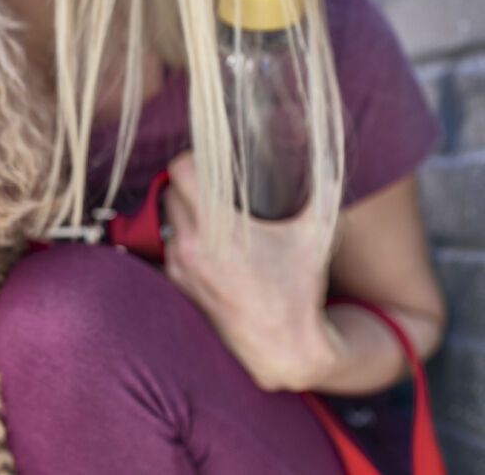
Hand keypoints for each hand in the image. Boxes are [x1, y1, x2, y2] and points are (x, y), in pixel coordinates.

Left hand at [161, 151, 338, 391]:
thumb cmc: (300, 289)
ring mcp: (180, 266)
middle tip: (212, 177)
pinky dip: (182, 232)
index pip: (180, 170)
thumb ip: (324, 188)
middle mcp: (191, 246)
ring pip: (166, 215)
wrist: (284, 347)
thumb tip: (331, 149)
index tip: (210, 156)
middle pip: (170, 189)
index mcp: (218, 228)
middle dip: (190, 180)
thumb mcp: (316, 234)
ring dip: (183, 205)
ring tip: (210, 204)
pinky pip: (168, 241)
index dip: (193, 157)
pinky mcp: (177, 282)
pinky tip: (205, 233)